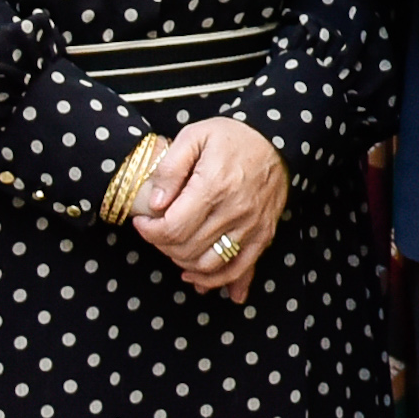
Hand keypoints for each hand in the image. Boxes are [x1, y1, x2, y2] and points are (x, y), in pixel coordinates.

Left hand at [127, 117, 290, 305]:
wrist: (275, 140)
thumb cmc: (231, 137)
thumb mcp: (194, 136)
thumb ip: (171, 168)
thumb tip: (157, 204)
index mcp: (214, 186)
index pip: (173, 228)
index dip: (149, 232)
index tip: (142, 222)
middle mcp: (234, 211)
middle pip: (188, 249)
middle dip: (163, 246)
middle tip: (156, 232)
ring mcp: (251, 226)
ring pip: (210, 265)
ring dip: (185, 265)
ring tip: (173, 250)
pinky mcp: (262, 235)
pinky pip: (240, 268)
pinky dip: (218, 281)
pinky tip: (199, 281)